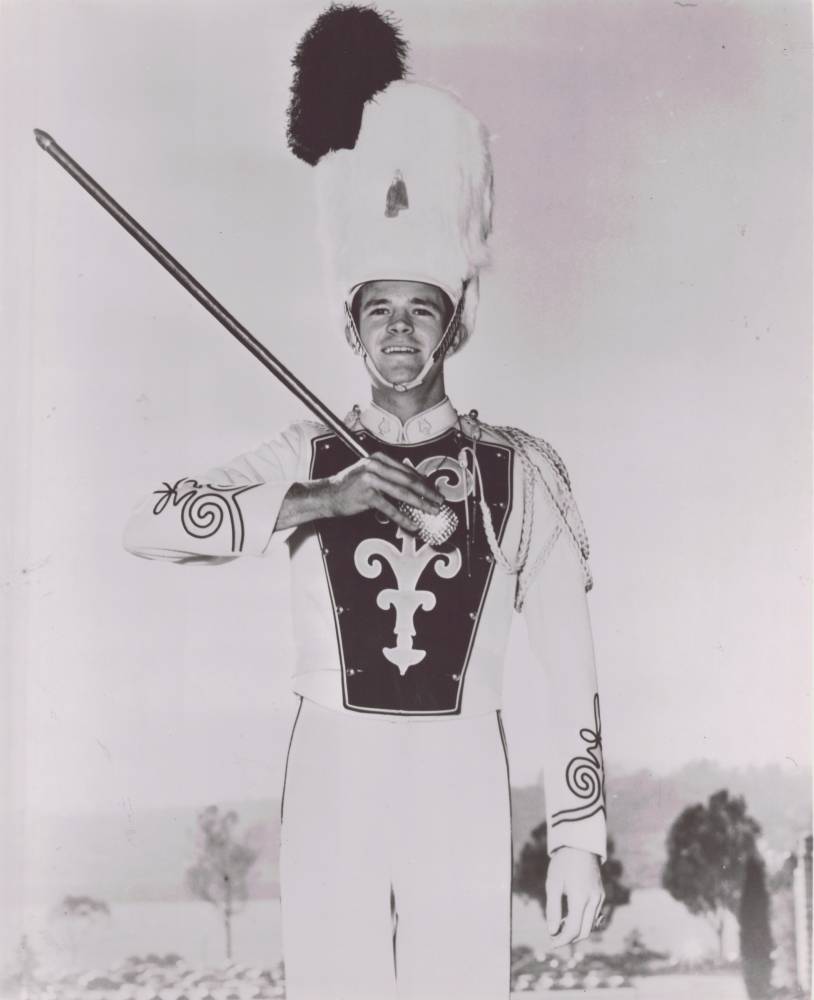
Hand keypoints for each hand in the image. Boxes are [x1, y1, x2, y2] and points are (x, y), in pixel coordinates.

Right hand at [326, 452, 444, 533]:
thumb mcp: (369, 474)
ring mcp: (371, 479)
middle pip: (409, 480)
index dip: (424, 481)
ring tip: (431, 511)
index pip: (407, 470)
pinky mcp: (367, 495)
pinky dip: (403, 517)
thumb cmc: (349, 487)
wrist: (327, 495)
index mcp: (379, 458)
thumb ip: (389, 476)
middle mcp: (375, 466)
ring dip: (420, 503)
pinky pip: (390, 508)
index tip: (434, 491)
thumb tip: (414, 487)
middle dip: (427, 492)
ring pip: (402, 493)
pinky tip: (412, 523)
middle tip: (438, 501)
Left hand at [545, 847, 604, 947]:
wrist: (580, 846)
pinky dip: (583, 921)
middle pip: (584, 932)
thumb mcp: (553, 884)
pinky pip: (594, 916)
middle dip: (569, 938)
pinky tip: (570, 916)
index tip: (551, 942)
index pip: (573, 929)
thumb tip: (552, 931)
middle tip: (554, 936)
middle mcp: (594, 900)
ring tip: (560, 922)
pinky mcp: (601, 895)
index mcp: (580, 897)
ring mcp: (600, 898)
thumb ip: (552, 909)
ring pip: (591, 925)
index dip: (562, 939)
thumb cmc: (563, 864)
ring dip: (576, 930)